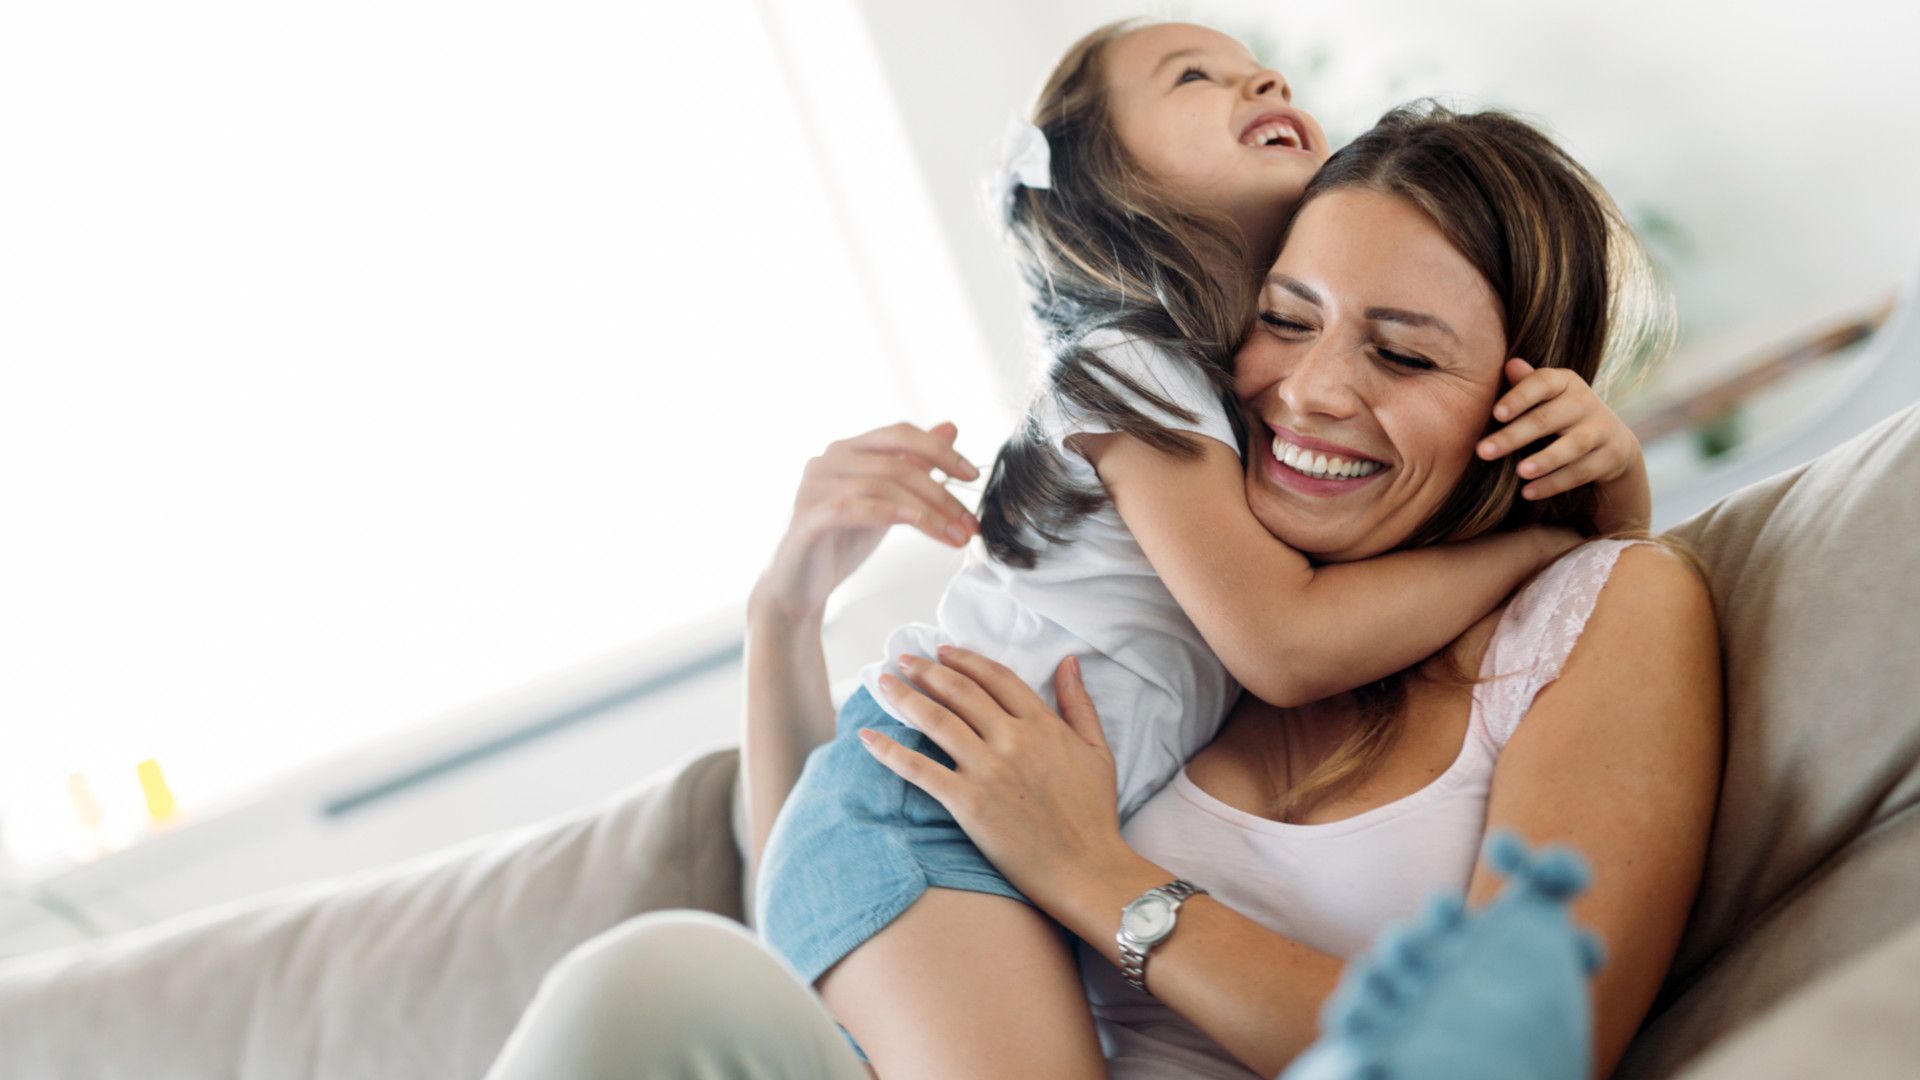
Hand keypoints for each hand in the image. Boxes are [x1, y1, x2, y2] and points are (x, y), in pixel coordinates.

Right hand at [756, 422, 980, 619]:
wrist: (799, 588)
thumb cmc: (841, 542)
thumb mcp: (887, 501)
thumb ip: (914, 464)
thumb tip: (950, 428)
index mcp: (848, 449)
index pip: (900, 433)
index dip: (940, 451)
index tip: (972, 475)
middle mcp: (828, 459)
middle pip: (898, 463)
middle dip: (942, 494)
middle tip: (970, 524)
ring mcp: (814, 486)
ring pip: (883, 485)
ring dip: (929, 512)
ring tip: (955, 537)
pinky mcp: (808, 516)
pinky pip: (856, 506)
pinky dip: (893, 512)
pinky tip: (920, 524)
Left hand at [860, 647, 1130, 910]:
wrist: (1087, 870)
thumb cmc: (1094, 815)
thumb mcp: (1098, 751)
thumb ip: (1079, 703)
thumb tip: (1068, 661)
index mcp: (1043, 725)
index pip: (996, 678)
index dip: (965, 660)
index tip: (942, 650)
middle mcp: (1013, 740)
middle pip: (960, 692)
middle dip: (927, 670)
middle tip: (902, 658)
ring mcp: (989, 771)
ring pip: (936, 721)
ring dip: (905, 697)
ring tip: (884, 683)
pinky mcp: (968, 804)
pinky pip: (920, 770)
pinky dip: (890, 751)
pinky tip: (867, 737)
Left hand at [1477, 359, 1643, 502]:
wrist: (1611, 441)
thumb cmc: (1561, 414)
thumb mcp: (1546, 398)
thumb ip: (1526, 385)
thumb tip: (1509, 364)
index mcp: (1565, 382)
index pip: (1541, 383)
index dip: (1519, 397)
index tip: (1496, 414)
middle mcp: (1585, 401)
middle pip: (1547, 419)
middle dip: (1513, 436)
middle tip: (1483, 451)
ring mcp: (1601, 429)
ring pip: (1571, 446)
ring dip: (1545, 460)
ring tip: (1519, 472)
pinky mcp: (1611, 456)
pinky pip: (1581, 472)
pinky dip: (1554, 483)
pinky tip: (1529, 493)